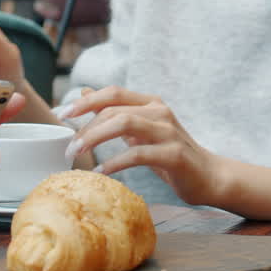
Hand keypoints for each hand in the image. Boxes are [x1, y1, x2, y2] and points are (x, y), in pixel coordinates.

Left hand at [62, 86, 222, 205]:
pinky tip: (101, 172)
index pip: (112, 93)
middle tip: (68, 147)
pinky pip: (138, 154)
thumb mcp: (141, 130)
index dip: (85, 101)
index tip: (61, 114)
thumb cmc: (170, 154)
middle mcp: (160, 112)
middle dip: (85, 126)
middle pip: (114, 109)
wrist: (210, 177)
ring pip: (124, 123)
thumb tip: (84, 92)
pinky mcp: (174, 154)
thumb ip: (115, 112)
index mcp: (150, 103)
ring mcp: (169, 131)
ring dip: (95, 138)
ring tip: (77, 154)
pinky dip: (115, 162)